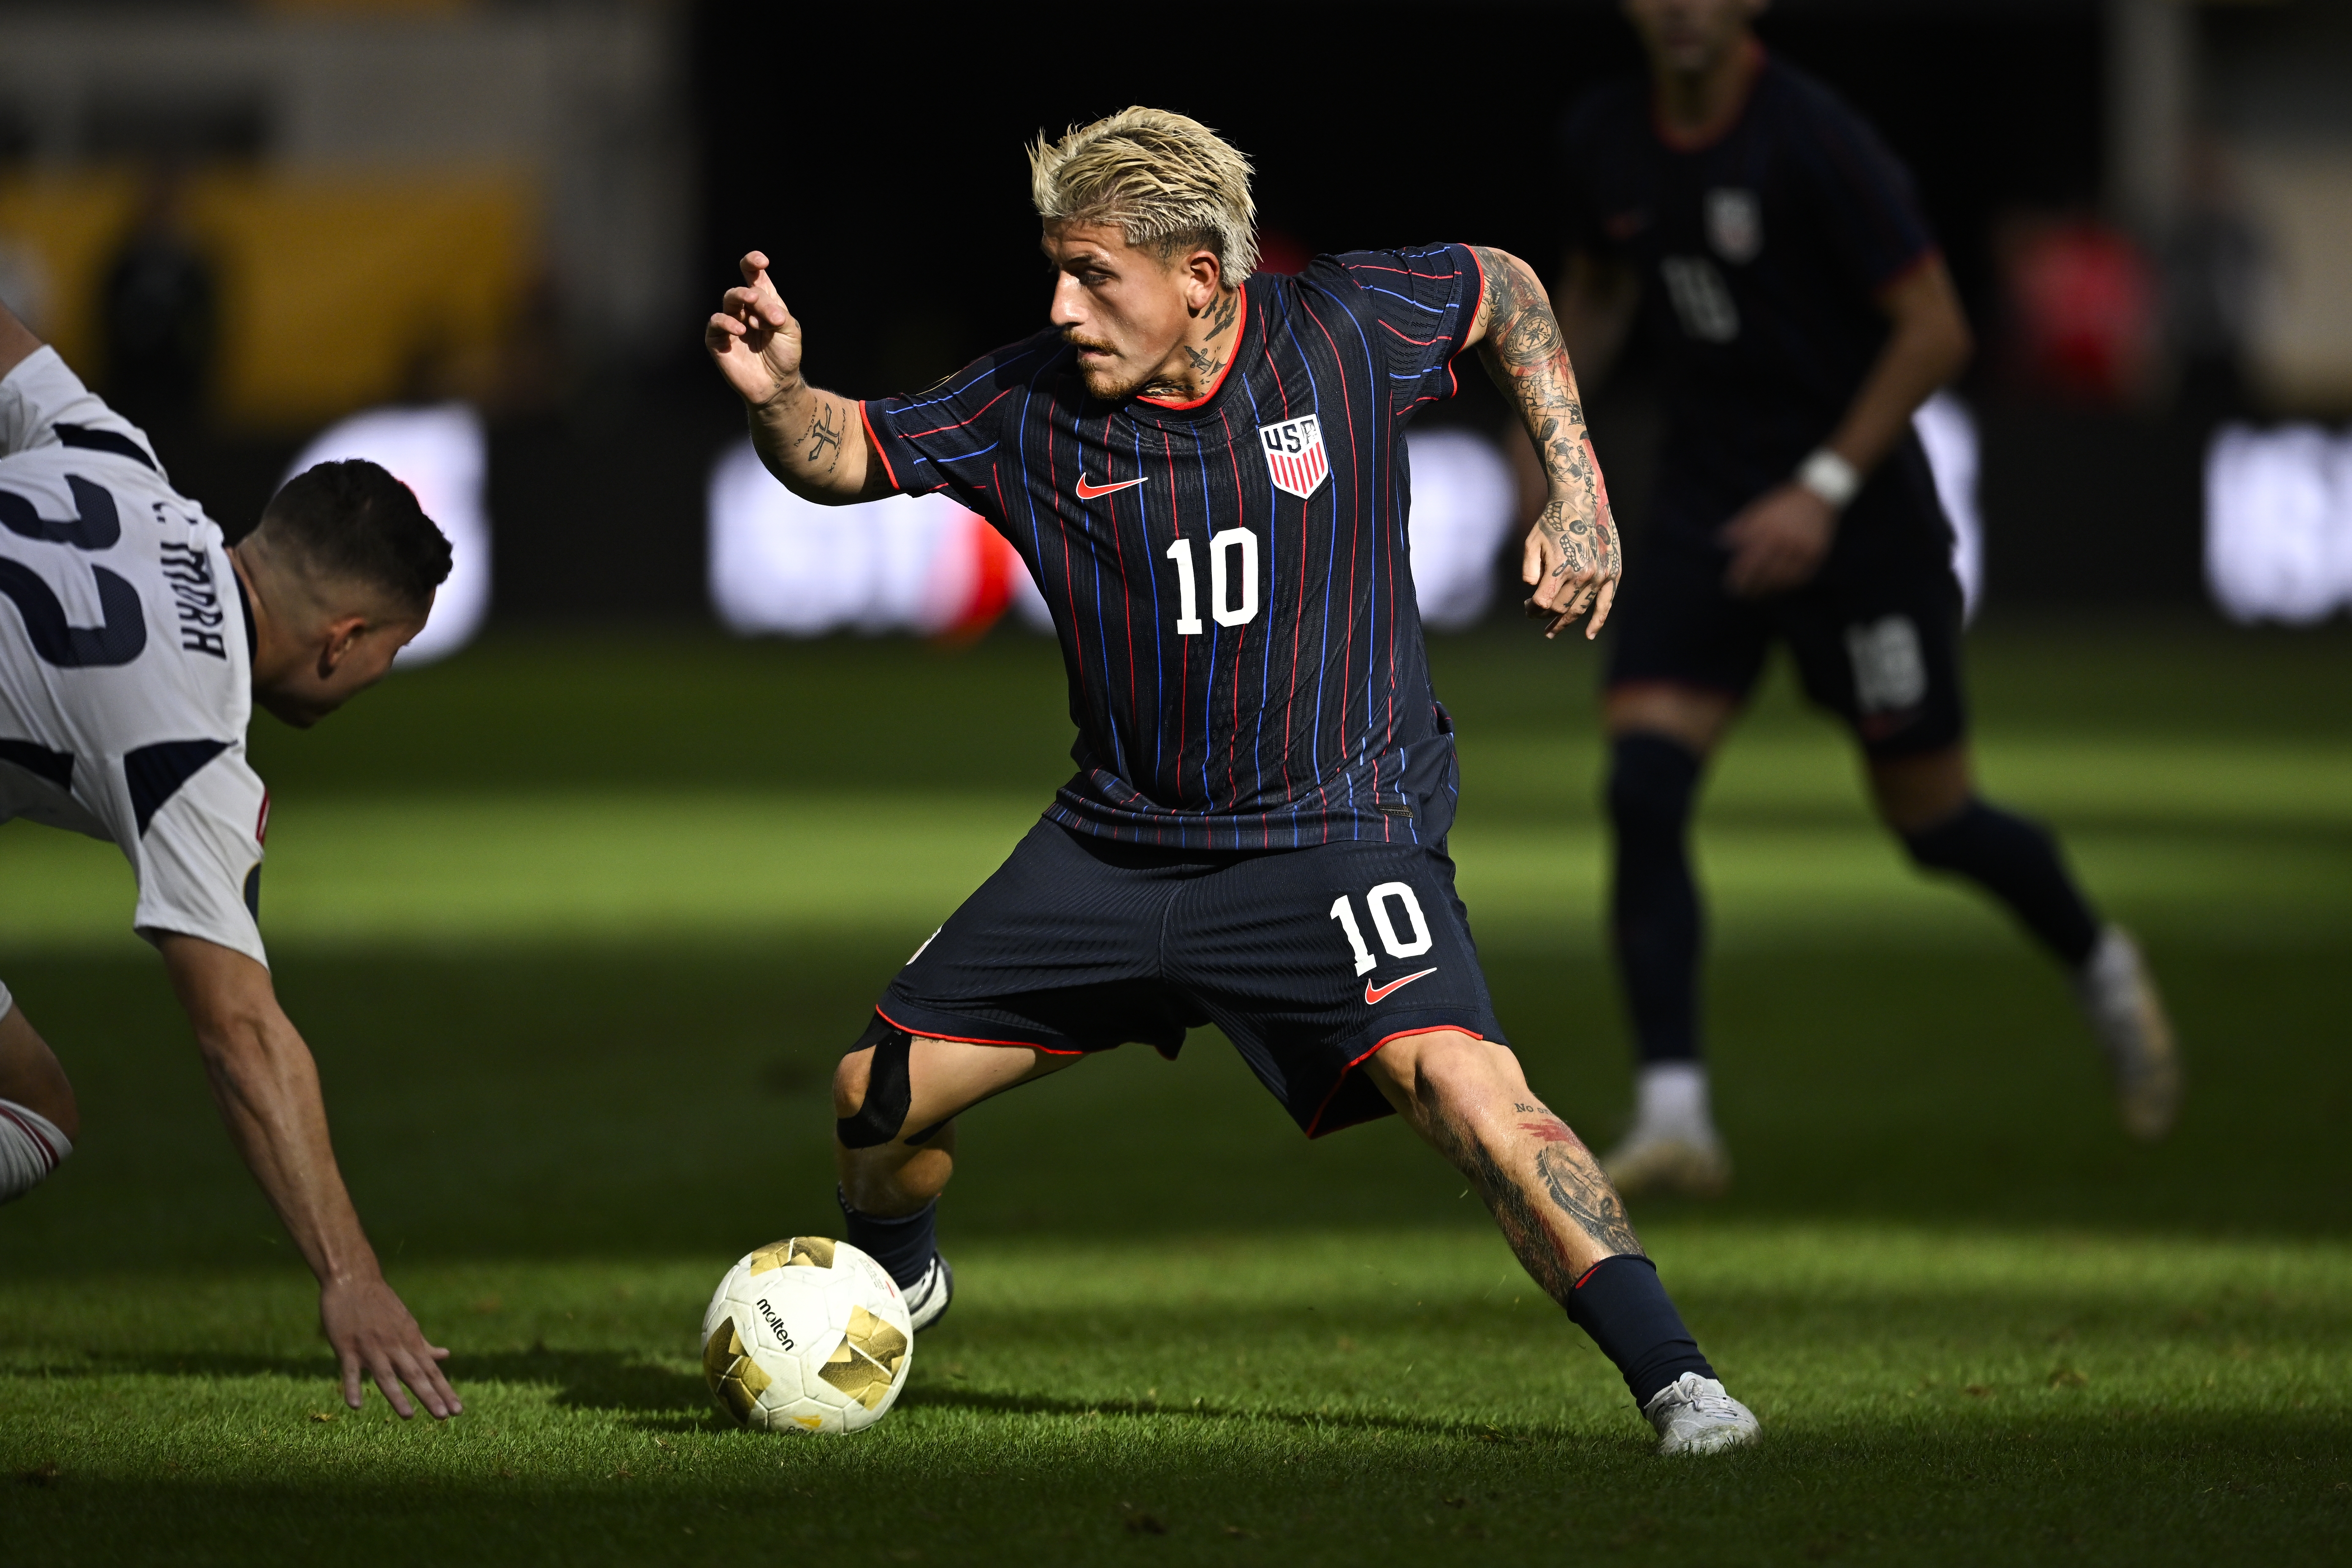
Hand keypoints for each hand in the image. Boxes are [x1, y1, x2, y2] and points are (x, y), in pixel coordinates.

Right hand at [321, 1272, 459, 1419]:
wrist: (353, 1280)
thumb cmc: (380, 1305)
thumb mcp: (406, 1324)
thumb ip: (423, 1344)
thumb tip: (446, 1356)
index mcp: (410, 1341)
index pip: (431, 1370)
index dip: (444, 1390)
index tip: (458, 1411)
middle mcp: (394, 1346)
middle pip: (414, 1374)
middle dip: (430, 1395)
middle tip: (444, 1416)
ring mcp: (370, 1347)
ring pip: (386, 1374)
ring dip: (397, 1395)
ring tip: (409, 1416)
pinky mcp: (346, 1347)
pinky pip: (350, 1370)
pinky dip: (352, 1386)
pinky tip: (355, 1405)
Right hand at [705, 250, 804, 408]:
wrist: (777, 385)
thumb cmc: (785, 356)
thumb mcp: (790, 331)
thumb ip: (777, 313)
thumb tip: (758, 308)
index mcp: (763, 303)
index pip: (754, 276)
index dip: (753, 263)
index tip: (761, 261)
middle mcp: (745, 310)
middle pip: (742, 290)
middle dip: (755, 296)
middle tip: (771, 313)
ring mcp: (731, 324)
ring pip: (728, 300)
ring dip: (740, 300)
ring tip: (754, 315)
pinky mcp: (718, 340)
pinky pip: (716, 323)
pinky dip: (727, 322)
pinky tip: (741, 330)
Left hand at [1521, 495, 1620, 639]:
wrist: (1582, 501)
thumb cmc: (1552, 522)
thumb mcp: (1531, 543)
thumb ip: (1529, 571)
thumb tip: (1534, 592)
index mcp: (1561, 568)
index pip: (1543, 603)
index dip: (1532, 609)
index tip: (1526, 607)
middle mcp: (1583, 575)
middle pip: (1560, 608)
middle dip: (1544, 614)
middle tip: (1535, 614)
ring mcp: (1600, 576)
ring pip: (1579, 609)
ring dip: (1564, 622)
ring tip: (1551, 631)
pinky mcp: (1613, 573)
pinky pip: (1606, 603)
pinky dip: (1597, 621)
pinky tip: (1588, 634)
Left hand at [1719, 483, 1834, 596]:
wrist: (1819, 494)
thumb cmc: (1783, 503)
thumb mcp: (1760, 507)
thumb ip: (1741, 525)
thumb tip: (1721, 541)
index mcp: (1768, 528)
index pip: (1748, 559)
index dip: (1738, 576)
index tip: (1730, 586)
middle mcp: (1786, 539)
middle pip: (1764, 572)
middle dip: (1751, 587)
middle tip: (1742, 596)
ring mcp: (1803, 548)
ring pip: (1783, 577)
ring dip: (1769, 590)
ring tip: (1759, 596)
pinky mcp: (1817, 553)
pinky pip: (1801, 576)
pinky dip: (1789, 585)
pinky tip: (1779, 589)